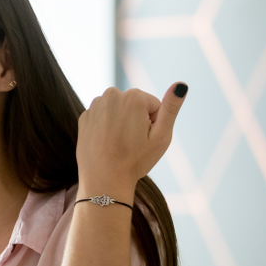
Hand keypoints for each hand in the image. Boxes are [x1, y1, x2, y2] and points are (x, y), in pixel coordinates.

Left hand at [76, 82, 187, 200]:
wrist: (104, 181)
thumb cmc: (135, 160)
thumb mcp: (161, 136)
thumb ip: (171, 108)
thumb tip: (181, 84)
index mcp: (133, 97)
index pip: (153, 105)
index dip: (153, 123)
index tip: (144, 139)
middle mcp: (111, 95)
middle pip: (135, 105)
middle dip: (137, 120)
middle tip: (132, 142)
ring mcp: (95, 106)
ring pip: (118, 110)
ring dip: (121, 122)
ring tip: (118, 143)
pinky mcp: (84, 117)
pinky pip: (102, 118)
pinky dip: (106, 127)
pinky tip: (106, 143)